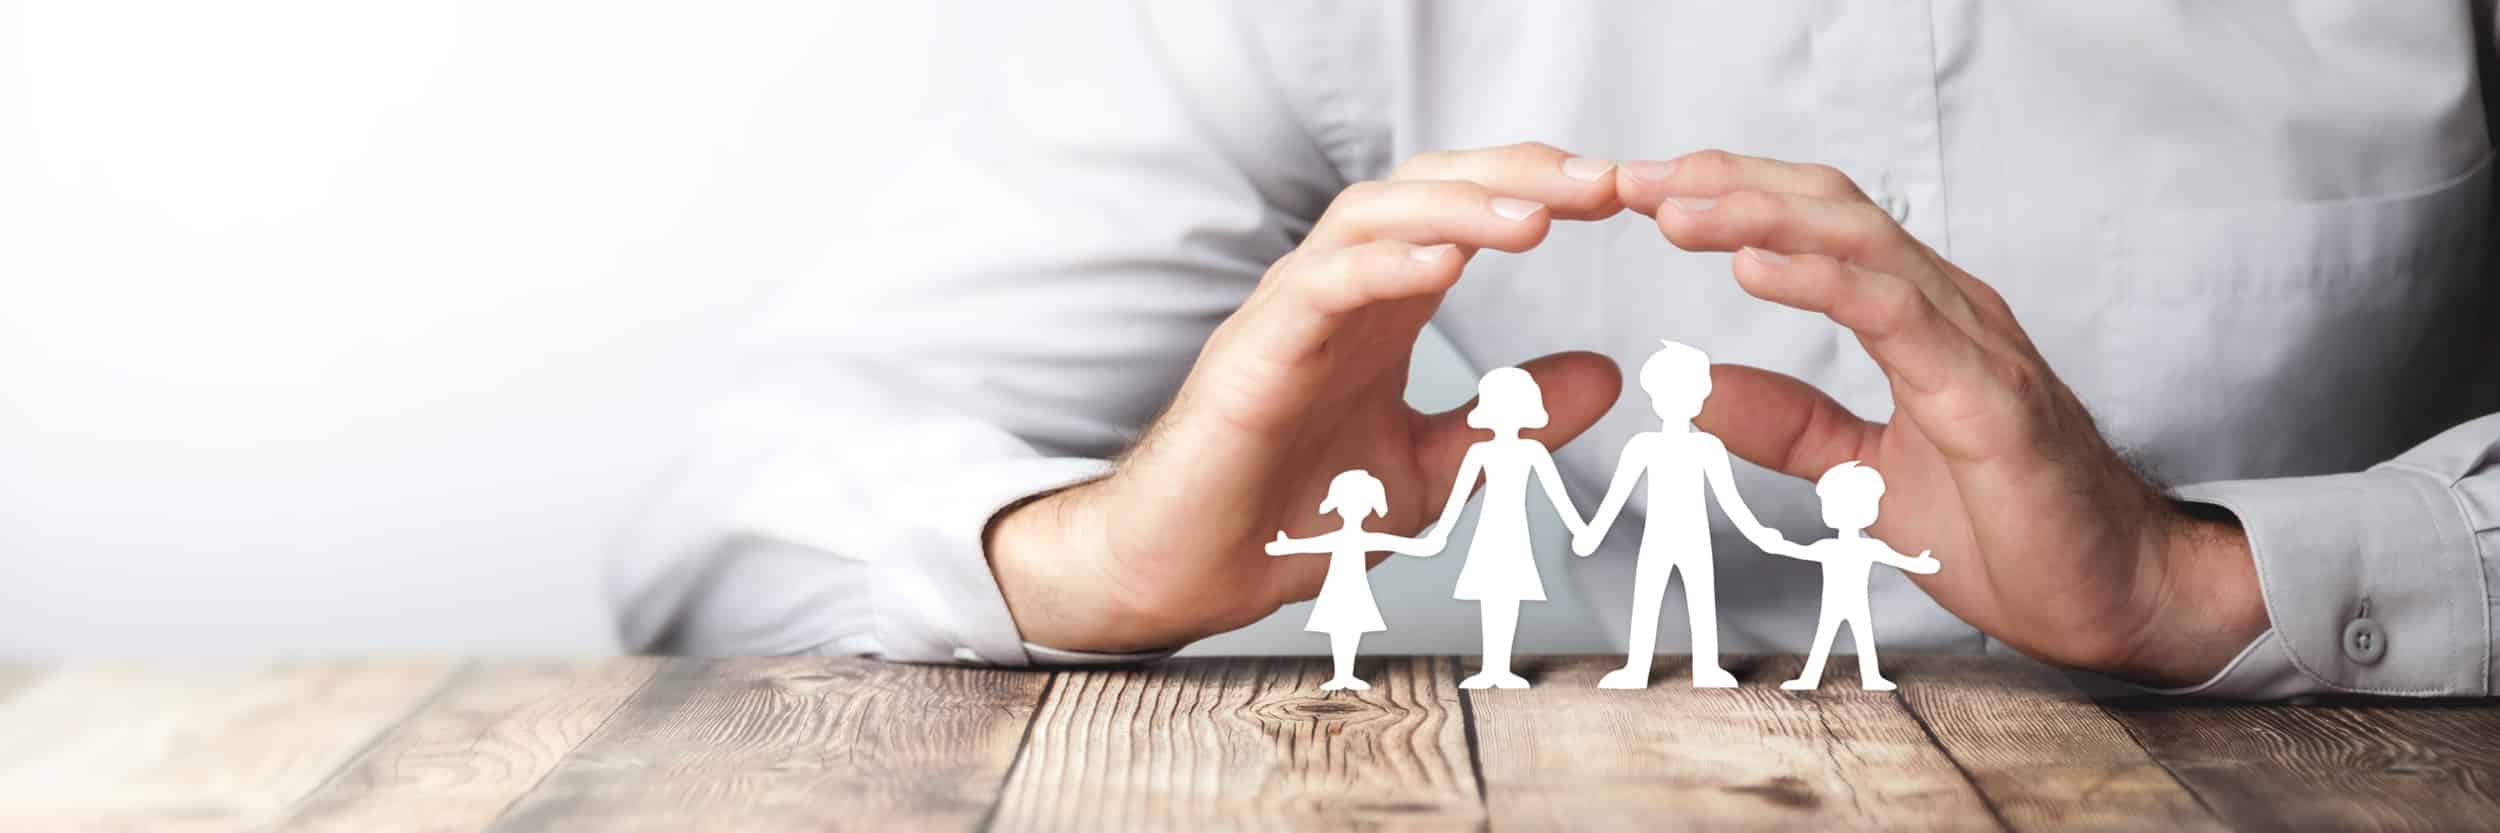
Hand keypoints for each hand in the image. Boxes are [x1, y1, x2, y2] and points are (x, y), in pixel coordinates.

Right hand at [987, 143, 1627, 652]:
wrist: (1193, 572)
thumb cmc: (1289, 516)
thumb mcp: (1434, 470)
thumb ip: (1511, 422)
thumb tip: (1607, 374)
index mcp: (1383, 306)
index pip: (1464, 210)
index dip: (1540, 191)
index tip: (1623, 198)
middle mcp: (1339, 290)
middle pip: (1427, 186)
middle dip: (1517, 175)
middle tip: (1603, 184)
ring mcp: (1292, 313)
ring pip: (1371, 215)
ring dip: (1459, 207)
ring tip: (1536, 217)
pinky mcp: (1254, 353)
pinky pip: (1321, 284)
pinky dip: (1383, 265)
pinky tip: (1443, 266)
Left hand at [1618, 150, 2264, 686]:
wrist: (2112, 596)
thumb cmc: (2008, 527)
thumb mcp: (1864, 473)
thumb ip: (1791, 425)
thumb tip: (1696, 389)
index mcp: (1920, 318)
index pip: (1820, 224)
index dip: (1735, 196)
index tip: (1647, 190)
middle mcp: (1950, 310)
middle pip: (1832, 210)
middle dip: (1730, 186)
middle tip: (1638, 179)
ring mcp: (1975, 348)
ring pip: (1862, 245)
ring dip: (1761, 219)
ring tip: (1679, 211)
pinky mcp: (1990, 401)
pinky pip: (1899, 318)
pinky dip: (1821, 283)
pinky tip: (1752, 268)